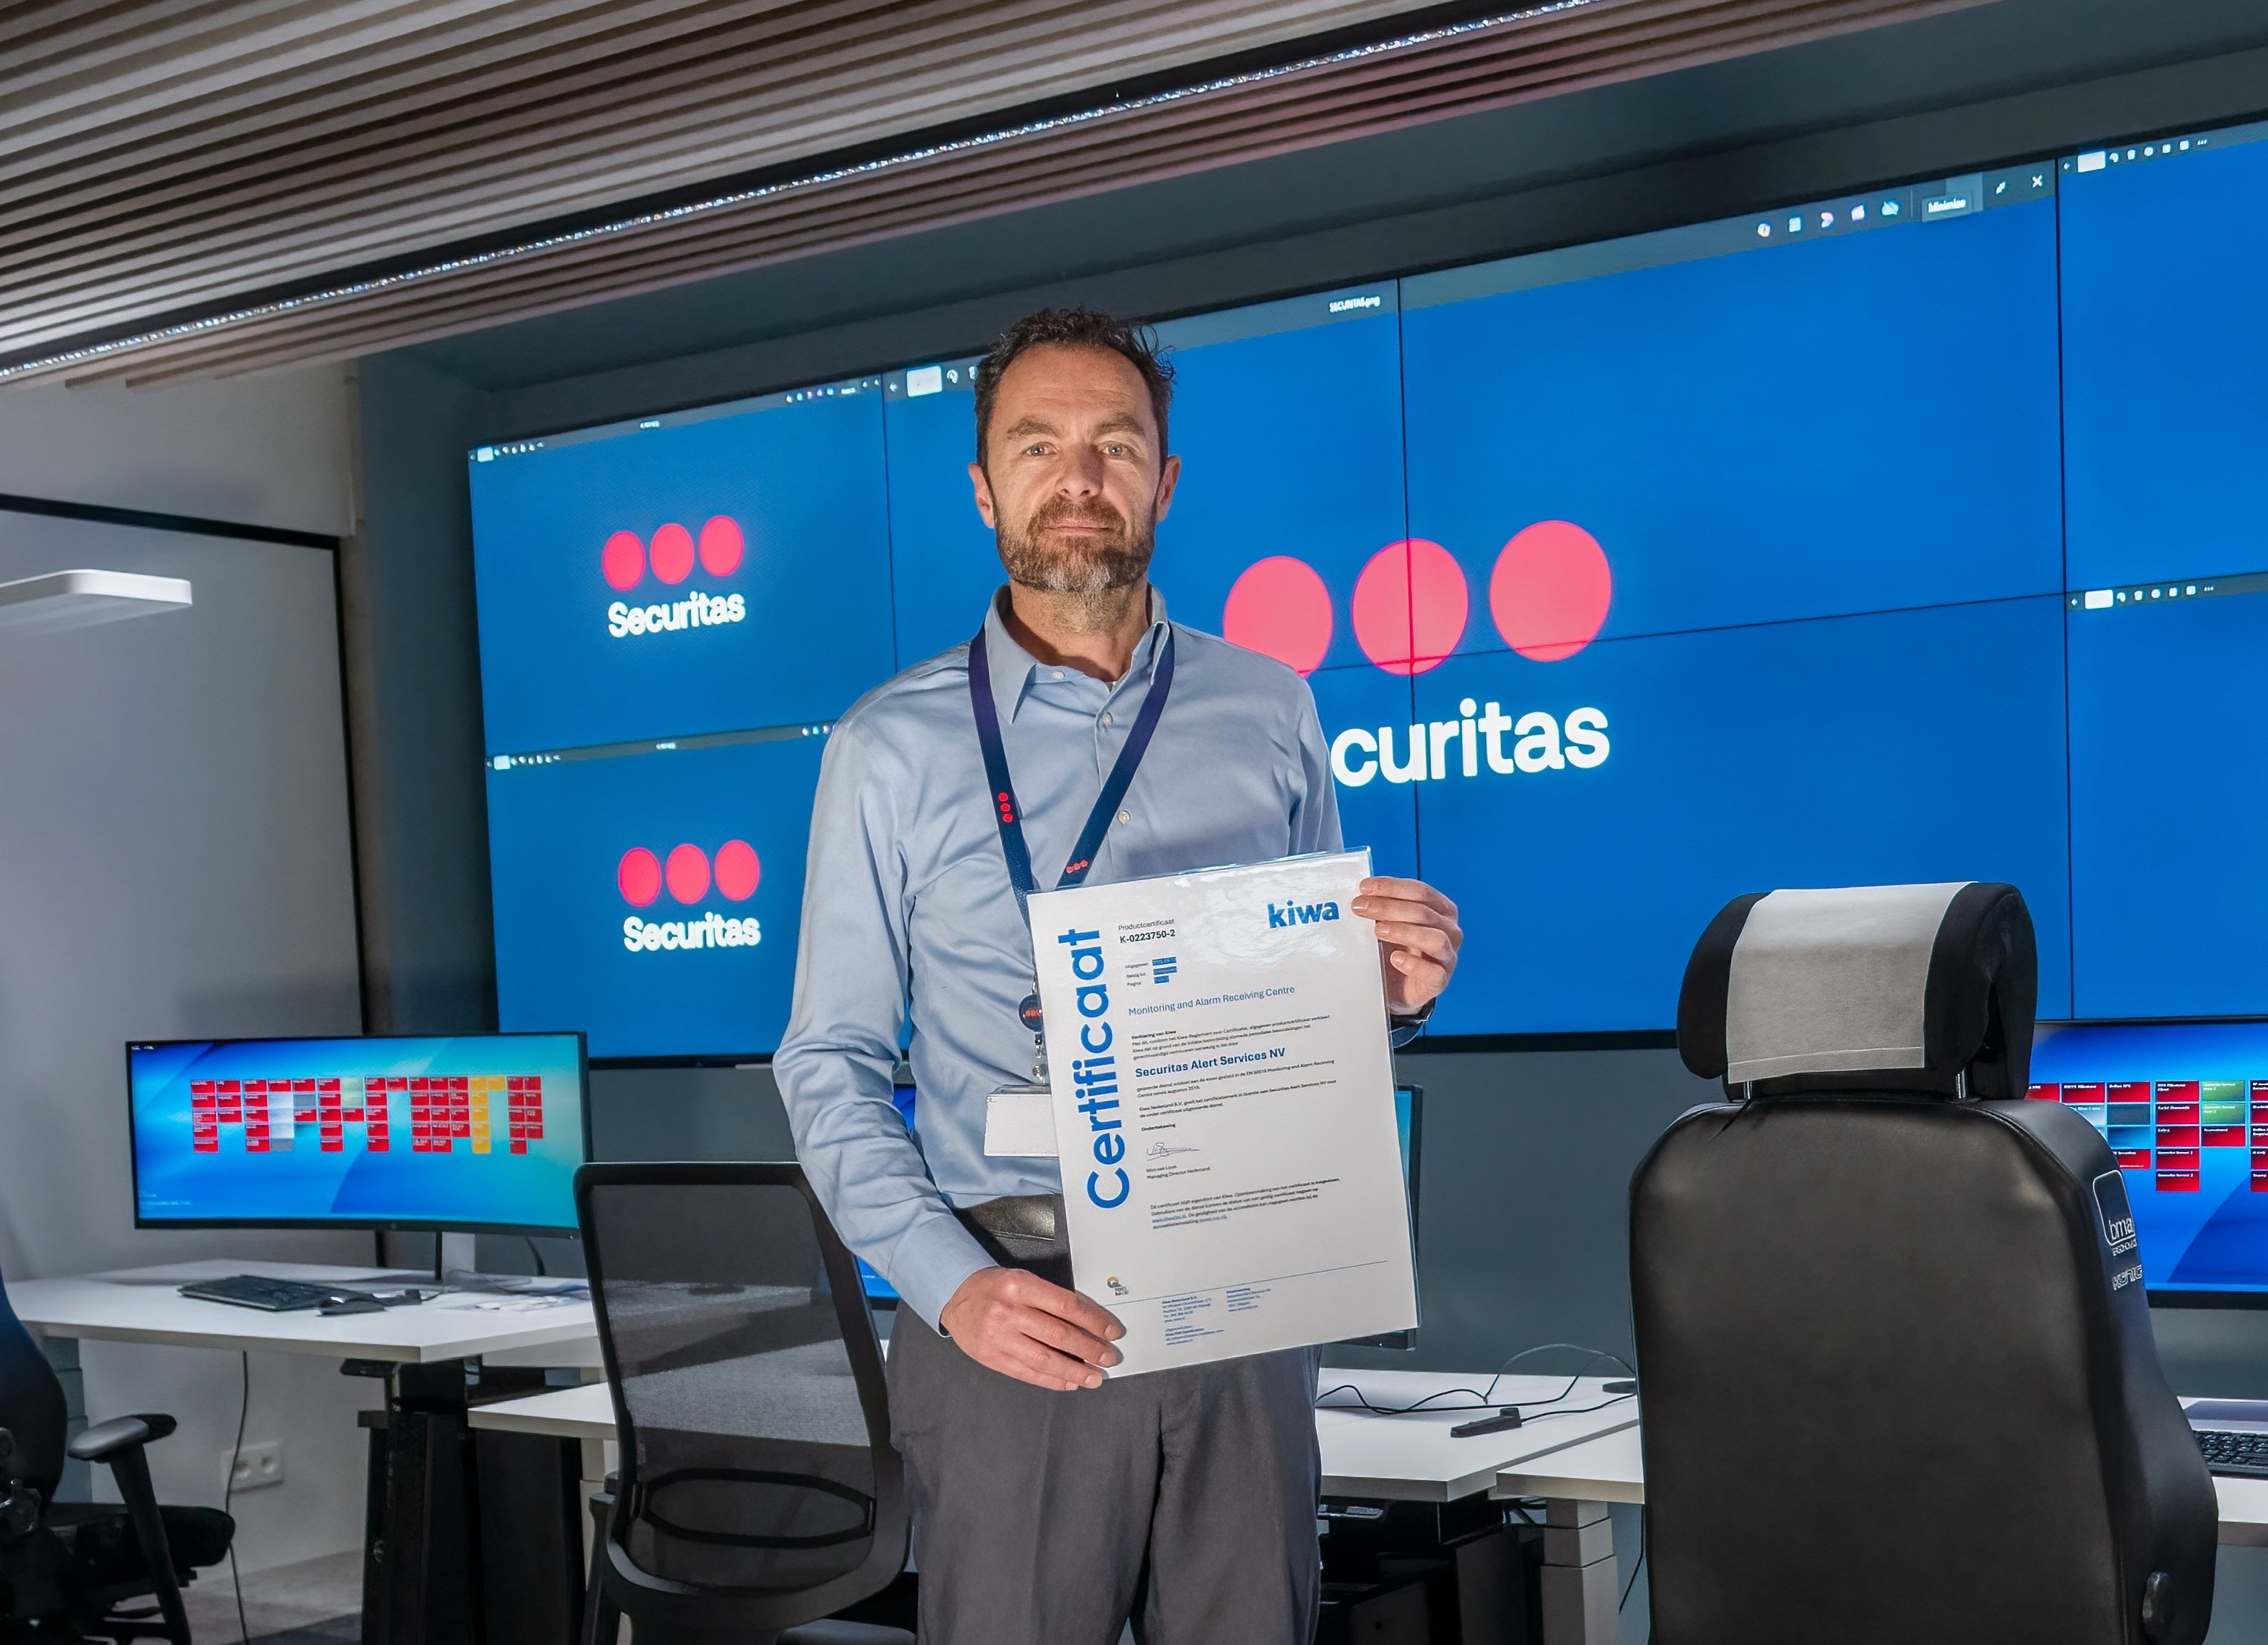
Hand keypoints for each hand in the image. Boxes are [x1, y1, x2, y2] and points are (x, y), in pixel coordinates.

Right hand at [937, 1266, 1123, 1389]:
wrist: (955, 1295)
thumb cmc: (997, 1287)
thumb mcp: (1024, 1280)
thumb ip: (1051, 1299)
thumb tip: (1089, 1323)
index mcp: (1021, 1285)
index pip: (1067, 1306)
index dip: (1094, 1321)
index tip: (1112, 1332)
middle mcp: (1009, 1311)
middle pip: (1059, 1335)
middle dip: (1089, 1349)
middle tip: (1109, 1357)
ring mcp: (998, 1337)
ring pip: (1045, 1359)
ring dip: (1075, 1371)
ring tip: (1095, 1377)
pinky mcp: (991, 1357)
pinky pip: (1027, 1373)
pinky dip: (1052, 1380)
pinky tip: (1069, 1382)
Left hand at [1352, 876, 1461, 1015]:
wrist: (1398, 987)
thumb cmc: (1396, 948)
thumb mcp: (1390, 923)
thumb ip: (1382, 908)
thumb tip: (1360, 896)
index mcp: (1442, 909)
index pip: (1420, 891)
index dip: (1391, 887)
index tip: (1364, 888)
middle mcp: (1450, 930)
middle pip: (1423, 912)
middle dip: (1388, 907)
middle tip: (1360, 907)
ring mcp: (1448, 956)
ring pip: (1435, 939)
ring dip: (1403, 931)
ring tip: (1378, 931)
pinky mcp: (1441, 980)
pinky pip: (1433, 972)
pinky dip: (1413, 964)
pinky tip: (1395, 958)